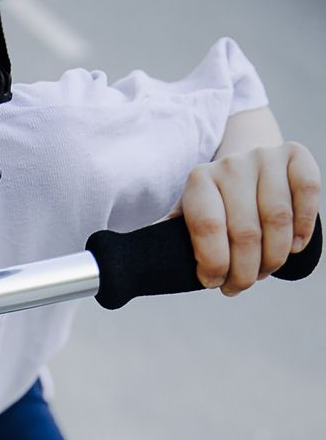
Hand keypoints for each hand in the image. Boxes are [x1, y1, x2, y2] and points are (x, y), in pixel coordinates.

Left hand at [175, 141, 320, 295]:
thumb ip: (163, 240)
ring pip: (278, 219)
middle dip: (245, 271)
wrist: (244, 164)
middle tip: (241, 285)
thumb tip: (133, 267)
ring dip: (274, 258)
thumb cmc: (213, 204)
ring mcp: (264, 157)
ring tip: (264, 271)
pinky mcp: (295, 154)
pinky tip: (293, 247)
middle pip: (245, 232)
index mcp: (198, 181)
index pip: (208, 228)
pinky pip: (307, 193)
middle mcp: (230, 164)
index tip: (214, 283)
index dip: (215, 264)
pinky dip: (303, 227)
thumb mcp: (184, 217)